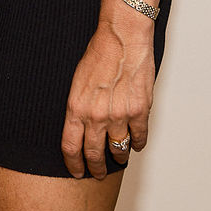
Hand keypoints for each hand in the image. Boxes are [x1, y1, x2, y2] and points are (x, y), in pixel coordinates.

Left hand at [60, 15, 155, 179]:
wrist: (123, 37)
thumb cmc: (100, 53)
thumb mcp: (77, 82)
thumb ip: (80, 108)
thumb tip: (83, 128)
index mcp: (76, 108)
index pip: (71, 148)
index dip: (74, 164)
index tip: (77, 171)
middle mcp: (96, 115)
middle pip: (94, 154)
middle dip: (96, 168)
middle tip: (98, 173)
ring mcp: (119, 115)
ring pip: (118, 149)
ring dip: (119, 157)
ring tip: (119, 157)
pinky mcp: (139, 111)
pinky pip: (139, 137)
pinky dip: (138, 143)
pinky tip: (136, 143)